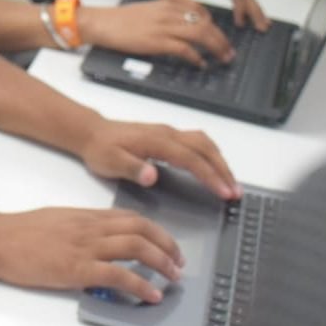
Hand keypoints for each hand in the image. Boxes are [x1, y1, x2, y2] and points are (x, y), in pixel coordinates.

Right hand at [0, 207, 183, 303]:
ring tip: (172, 277)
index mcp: (85, 216)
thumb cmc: (20, 232)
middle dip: (166, 245)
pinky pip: (118, 275)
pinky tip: (151, 295)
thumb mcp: (57, 220)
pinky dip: (140, 285)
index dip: (156, 231)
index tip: (167, 244)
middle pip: (140, 229)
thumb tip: (100, 238)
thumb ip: (81, 227)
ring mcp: (84, 248)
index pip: (131, 217)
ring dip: (161, 263)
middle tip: (178, 263)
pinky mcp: (76, 269)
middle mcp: (90, 228)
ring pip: (135, 248)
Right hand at [78, 0, 235, 65]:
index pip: (202, 13)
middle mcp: (169, 14)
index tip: (221, 38)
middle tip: (229, 52)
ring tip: (222, 58)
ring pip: (201, 35)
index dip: (216, 27)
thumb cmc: (120, 20)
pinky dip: (196, 57)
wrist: (102, 23)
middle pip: (206, 24)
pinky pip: (184, 49)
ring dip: (216, 48)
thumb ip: (167, 17)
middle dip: (222, 40)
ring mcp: (163, 27)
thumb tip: (183, 31)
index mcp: (168, 5)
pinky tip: (200, 64)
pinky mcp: (156, 41)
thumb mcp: (148, 12)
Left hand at [80, 119, 239, 199]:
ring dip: (219, 161)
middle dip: (223, 169)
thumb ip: (132, 169)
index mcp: (155, 141)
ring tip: (230, 183)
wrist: (90, 133)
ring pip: (202, 142)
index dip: (210, 175)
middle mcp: (166, 134)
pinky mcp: (166, 136)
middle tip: (235, 192)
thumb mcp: (110, 162)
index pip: (190, 159)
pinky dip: (210, 155)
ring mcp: (167, 133)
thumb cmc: (100, 149)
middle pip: (204, 147)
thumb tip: (152, 176)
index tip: (225, 192)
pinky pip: (196, 143)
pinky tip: (213, 169)